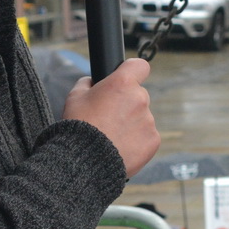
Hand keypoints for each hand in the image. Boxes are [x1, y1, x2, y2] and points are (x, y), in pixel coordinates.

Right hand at [63, 58, 159, 176]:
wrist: (85, 162)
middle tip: (109, 118)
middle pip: (138, 95)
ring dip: (131, 124)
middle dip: (127, 103)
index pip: (140, 66)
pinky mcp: (153, 140)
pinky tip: (119, 148)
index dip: (133, 71)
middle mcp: (140, 99)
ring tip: (111, 137)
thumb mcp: (74, 96)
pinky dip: (136, 141)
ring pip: (142, 117)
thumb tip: (93, 82)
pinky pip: (146, 136)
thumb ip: (87, 83)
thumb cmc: (78, 127)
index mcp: (122, 83)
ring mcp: (149, 120)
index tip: (128, 78)